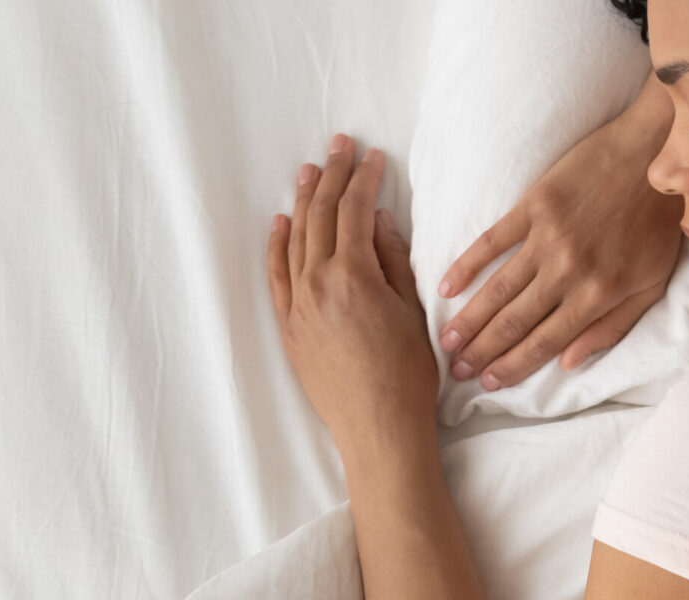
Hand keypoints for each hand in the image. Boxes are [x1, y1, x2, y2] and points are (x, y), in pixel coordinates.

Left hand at [268, 134, 439, 440]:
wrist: (377, 428)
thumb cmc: (407, 375)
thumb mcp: (413, 311)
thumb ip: (393, 262)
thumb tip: (378, 221)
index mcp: (352, 276)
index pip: (354, 213)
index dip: (363, 180)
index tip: (372, 156)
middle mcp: (316, 285)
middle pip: (321, 217)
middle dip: (331, 178)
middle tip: (339, 146)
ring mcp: (297, 306)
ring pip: (294, 240)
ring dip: (302, 202)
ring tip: (309, 171)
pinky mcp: (289, 328)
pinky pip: (276, 276)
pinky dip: (277, 245)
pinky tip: (280, 223)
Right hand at [436, 84, 681, 390]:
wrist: (656, 156)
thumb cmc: (658, 223)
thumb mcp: (652, 284)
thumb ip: (612, 327)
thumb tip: (568, 363)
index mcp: (598, 294)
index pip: (545, 341)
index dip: (514, 366)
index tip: (489, 384)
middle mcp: (568, 271)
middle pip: (515, 321)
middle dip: (483, 352)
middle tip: (455, 371)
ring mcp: (547, 237)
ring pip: (498, 289)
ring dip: (469, 319)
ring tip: (446, 342)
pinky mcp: (533, 205)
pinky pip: (492, 241)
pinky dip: (466, 266)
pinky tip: (446, 288)